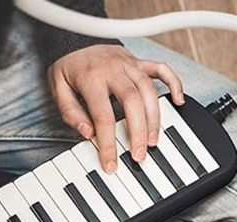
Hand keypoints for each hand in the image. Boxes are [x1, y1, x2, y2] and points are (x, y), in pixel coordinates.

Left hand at [48, 44, 183, 172]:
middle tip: (138, 155)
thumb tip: (88, 132)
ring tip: (152, 140)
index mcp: (91, 78)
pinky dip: (174, 83)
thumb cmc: (67, 70)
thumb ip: (71, 112)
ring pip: (149, 89)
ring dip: (154, 117)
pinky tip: (179, 101)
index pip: (103, 116)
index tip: (111, 164)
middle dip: (138, 132)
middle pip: (133, 102)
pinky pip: (161, 68)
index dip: (108, 144)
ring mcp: (129, 63)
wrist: (73, 42)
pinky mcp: (138, 61)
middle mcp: (113, 69)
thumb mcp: (58, 91)